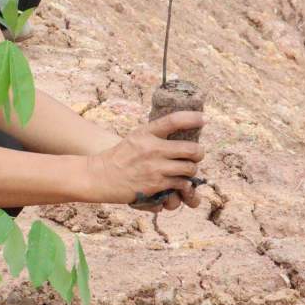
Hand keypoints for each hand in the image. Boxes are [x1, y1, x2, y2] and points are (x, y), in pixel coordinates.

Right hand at [87, 111, 204, 210]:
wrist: (101, 177)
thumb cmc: (120, 157)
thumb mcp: (136, 137)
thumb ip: (155, 135)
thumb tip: (179, 134)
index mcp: (147, 133)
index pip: (173, 121)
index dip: (192, 118)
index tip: (203, 119)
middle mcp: (153, 149)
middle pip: (191, 150)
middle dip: (198, 154)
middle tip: (196, 156)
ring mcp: (155, 168)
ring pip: (189, 170)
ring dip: (190, 172)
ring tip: (185, 171)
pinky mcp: (155, 186)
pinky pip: (180, 185)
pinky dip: (182, 186)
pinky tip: (177, 184)